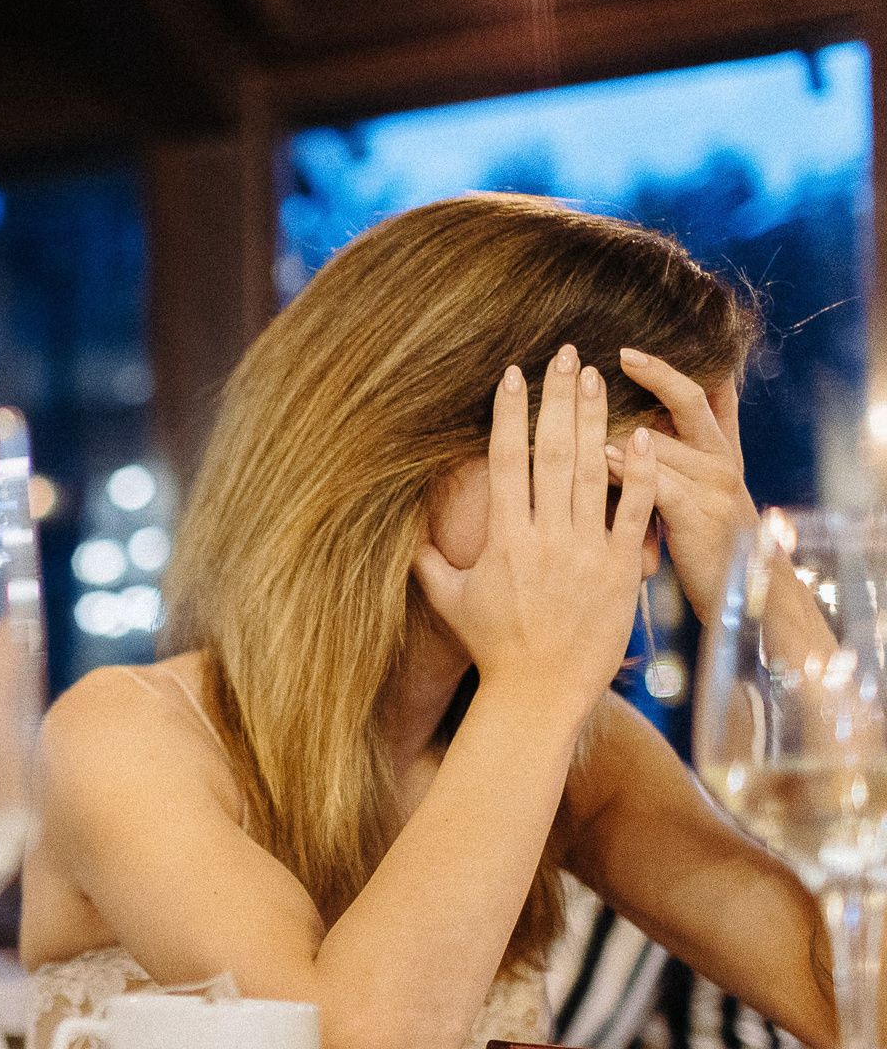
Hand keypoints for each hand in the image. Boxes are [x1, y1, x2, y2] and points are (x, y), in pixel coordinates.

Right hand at [414, 345, 657, 707]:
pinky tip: (643, 435)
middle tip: (566, 355)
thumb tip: (404, 533)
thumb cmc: (492, 647)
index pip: (507, 461)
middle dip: (559, 400)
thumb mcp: (449, 601)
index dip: (510, 414)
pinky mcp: (621, 569)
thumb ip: (427, 562)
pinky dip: (640, 473)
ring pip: (594, 471)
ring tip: (598, 378)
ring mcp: (586, 551)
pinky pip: (635, 512)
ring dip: (596, 421)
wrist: (540, 692)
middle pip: (553, 453)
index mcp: (503, 539)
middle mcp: (545, 537)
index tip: (514, 375)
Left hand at [602, 349, 756, 623]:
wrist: (739, 595)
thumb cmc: (706, 543)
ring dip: (617, 422)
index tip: (628, 349)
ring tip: (577, 400)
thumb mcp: (699, 495)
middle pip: (689, 400)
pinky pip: (657, 485)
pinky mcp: (700, 517)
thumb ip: (676, 460)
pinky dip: (626, 469)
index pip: (704, 393)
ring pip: (663, 441)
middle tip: (607, 355)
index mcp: (721, 450)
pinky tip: (596, 457)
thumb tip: (640, 426)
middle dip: (653, 374)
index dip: (669, 369)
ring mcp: (715, 486)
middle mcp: (723, 459)